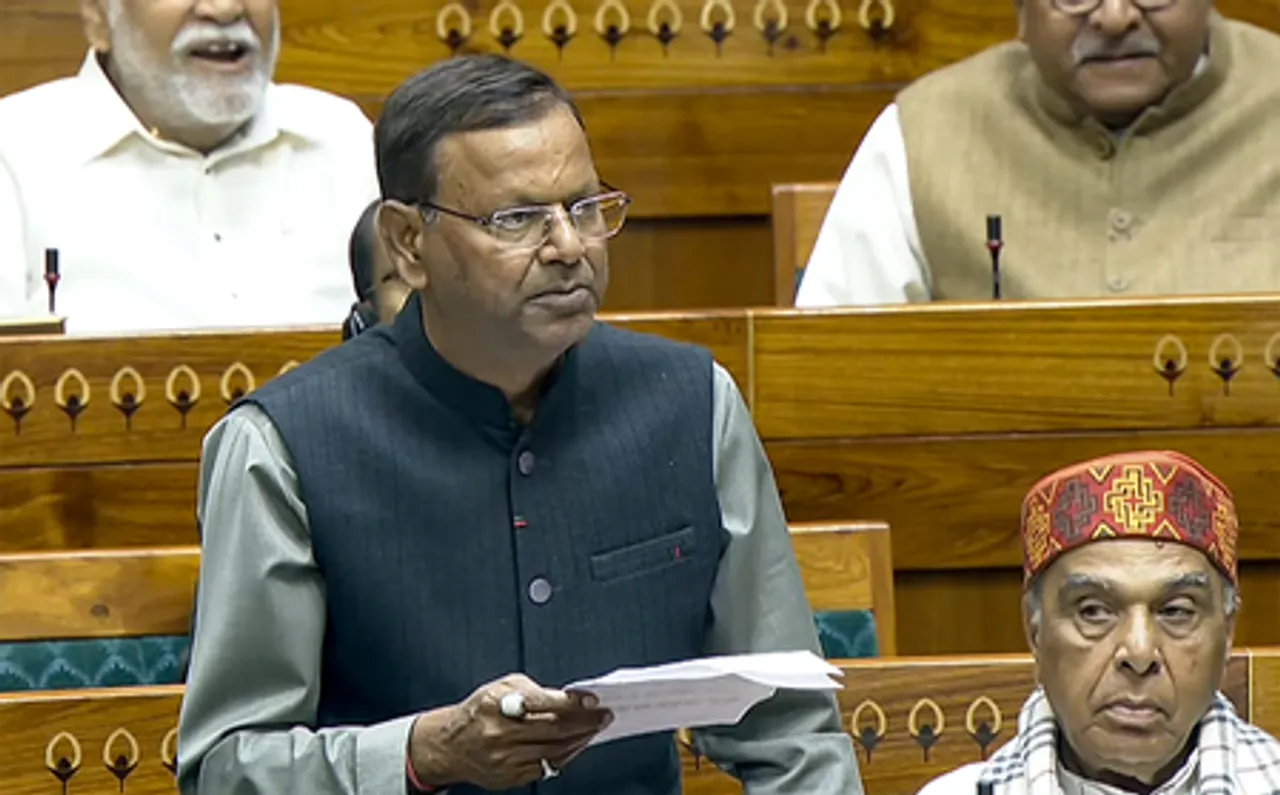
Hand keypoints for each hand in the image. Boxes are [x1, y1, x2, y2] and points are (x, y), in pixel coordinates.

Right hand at [409, 673, 612, 789]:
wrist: (451, 745)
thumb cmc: (480, 710)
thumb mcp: (501, 687)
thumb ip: (533, 691)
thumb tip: (568, 698)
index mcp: (497, 704)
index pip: (545, 703)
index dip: (573, 703)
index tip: (593, 701)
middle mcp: (501, 733)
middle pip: (554, 729)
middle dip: (585, 722)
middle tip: (604, 716)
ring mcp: (505, 758)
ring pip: (554, 750)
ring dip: (580, 739)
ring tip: (594, 729)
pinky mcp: (510, 777)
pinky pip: (546, 767)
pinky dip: (565, 755)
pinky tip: (575, 744)